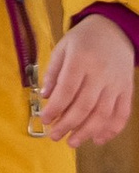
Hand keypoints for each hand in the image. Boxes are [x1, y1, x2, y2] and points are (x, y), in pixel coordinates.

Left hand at [39, 12, 134, 147]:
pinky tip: (98, 139)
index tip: (45, 119)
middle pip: (84, 106)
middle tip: (55, 136)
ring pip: (103, 114)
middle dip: (68, 125)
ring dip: (87, 132)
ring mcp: (116, 83)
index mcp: (81, 60)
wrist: (115, 30)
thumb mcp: (62, 48)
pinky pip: (122, 114)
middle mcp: (101, 73)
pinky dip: (112, 130)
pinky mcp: (127, 90)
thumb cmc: (83, 39)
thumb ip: (53, 72)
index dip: (55, 108)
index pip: (67, 90)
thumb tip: (45, 96)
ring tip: (72, 142)